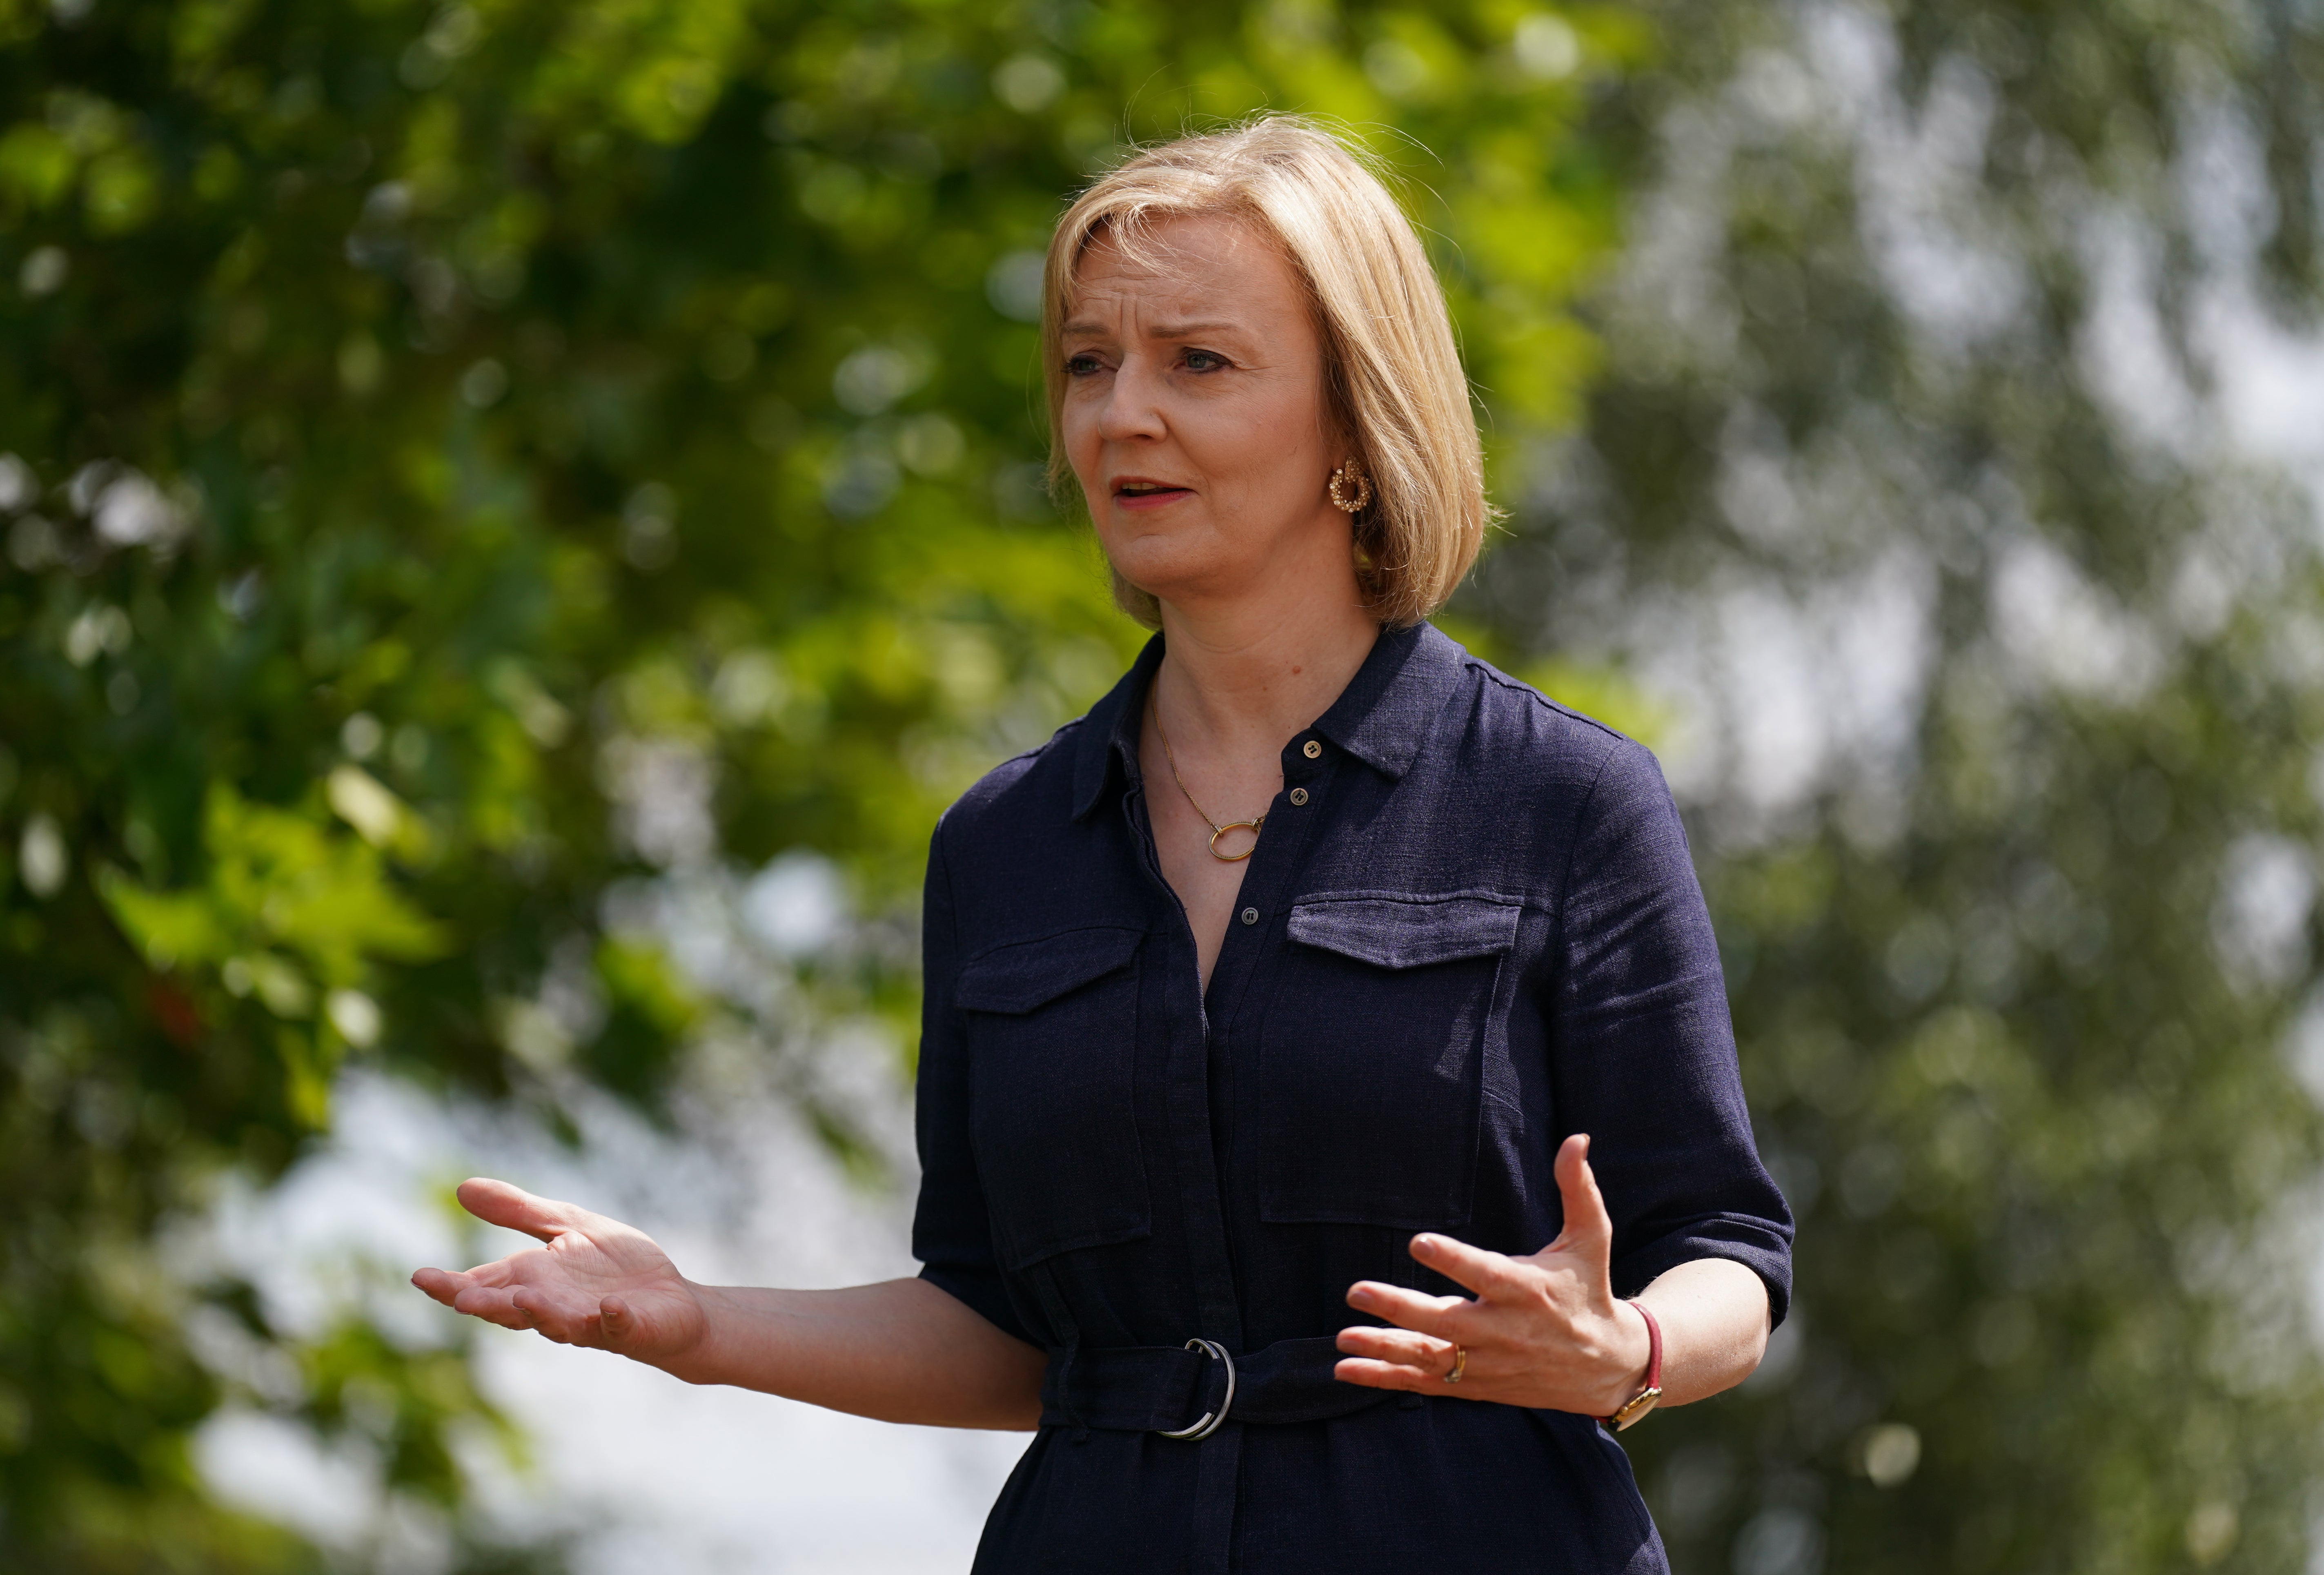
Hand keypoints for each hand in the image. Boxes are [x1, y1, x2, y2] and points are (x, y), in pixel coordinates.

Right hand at [411, 1178, 710, 1373]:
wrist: (673, 1302)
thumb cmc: (615, 1267)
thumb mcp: (567, 1226)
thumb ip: (519, 1212)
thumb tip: (462, 1187)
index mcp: (533, 1282)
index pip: (483, 1285)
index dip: (451, 1285)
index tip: (420, 1276)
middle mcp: (554, 1308)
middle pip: (512, 1310)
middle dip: (488, 1305)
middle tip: (461, 1299)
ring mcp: (591, 1322)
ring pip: (559, 1323)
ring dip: (542, 1314)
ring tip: (525, 1299)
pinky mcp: (630, 1327)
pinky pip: (617, 1326)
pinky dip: (612, 1319)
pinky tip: (609, 1309)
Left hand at [1333, 1134, 1650, 1416]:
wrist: (1605, 1365)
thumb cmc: (1589, 1289)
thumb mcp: (1591, 1238)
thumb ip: (1577, 1189)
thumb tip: (1576, 1138)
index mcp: (1528, 1289)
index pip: (1486, 1273)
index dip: (1453, 1260)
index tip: (1418, 1242)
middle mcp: (1505, 1330)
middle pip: (1448, 1323)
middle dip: (1401, 1309)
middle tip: (1357, 1291)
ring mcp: (1489, 1363)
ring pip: (1431, 1359)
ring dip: (1385, 1350)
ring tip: (1343, 1339)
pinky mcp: (1477, 1384)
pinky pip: (1427, 1383)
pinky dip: (1387, 1378)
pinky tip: (1346, 1368)